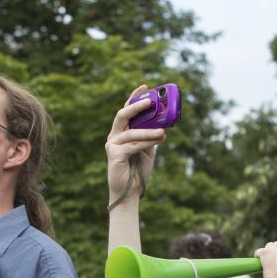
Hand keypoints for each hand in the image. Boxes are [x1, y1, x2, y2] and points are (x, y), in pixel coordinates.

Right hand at [105, 86, 166, 206]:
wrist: (130, 191)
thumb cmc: (138, 169)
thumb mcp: (148, 148)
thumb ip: (151, 135)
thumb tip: (164, 123)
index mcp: (121, 132)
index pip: (126, 110)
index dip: (134, 97)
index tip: (145, 86)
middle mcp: (114, 135)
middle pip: (123, 115)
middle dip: (137, 106)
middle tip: (151, 102)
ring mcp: (112, 145)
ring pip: (131, 132)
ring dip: (149, 131)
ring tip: (163, 132)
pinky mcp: (114, 155)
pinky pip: (132, 145)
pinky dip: (146, 142)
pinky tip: (158, 141)